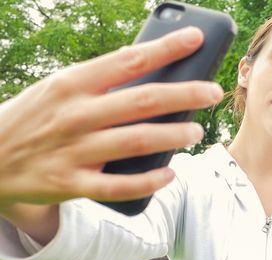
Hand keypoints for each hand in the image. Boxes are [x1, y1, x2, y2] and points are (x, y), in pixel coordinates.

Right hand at [0, 27, 221, 206]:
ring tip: (197, 131)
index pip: (129, 60)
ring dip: (174, 136)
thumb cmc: (36, 116)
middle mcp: (75, 115)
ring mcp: (73, 151)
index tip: (197, 39)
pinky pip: (118, 186)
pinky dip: (148, 181)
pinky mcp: (70, 183)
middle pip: (142, 101)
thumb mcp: (60, 88)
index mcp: (72, 83)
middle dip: (185, 95)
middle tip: (213, 92)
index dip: (167, 49)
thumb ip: (101, 83)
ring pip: (136, 141)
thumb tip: (153, 73)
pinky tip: (170, 173)